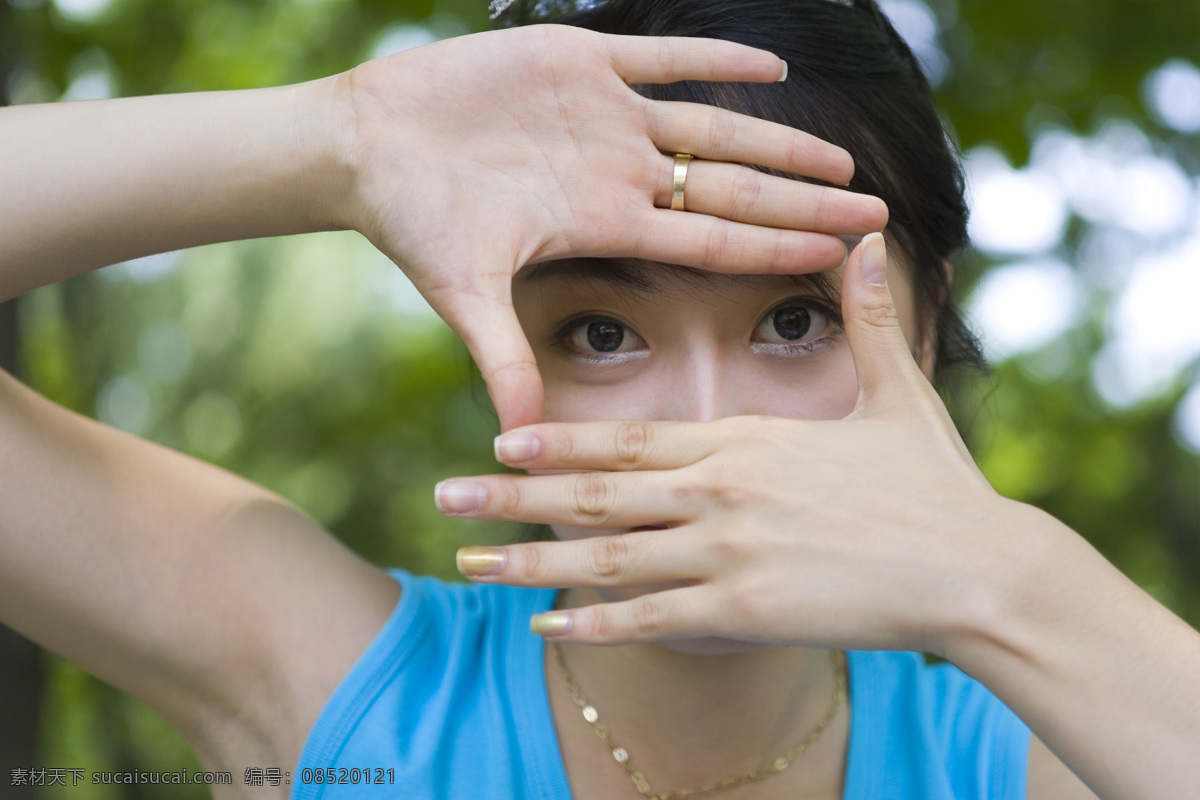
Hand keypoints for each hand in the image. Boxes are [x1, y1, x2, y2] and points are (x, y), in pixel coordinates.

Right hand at [340, 24, 887, 429]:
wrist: (369, 147)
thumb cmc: (413, 222)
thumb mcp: (464, 294)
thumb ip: (503, 357)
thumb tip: (519, 440)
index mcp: (605, 223)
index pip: (710, 239)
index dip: (776, 246)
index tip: (839, 259)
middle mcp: (620, 171)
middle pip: (733, 186)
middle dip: (803, 199)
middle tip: (874, 207)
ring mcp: (606, 116)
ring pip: (714, 124)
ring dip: (777, 137)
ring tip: (840, 155)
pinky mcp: (579, 60)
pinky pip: (661, 54)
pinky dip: (712, 57)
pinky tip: (771, 68)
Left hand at [436, 234, 1021, 654]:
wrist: (983, 568)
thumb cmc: (937, 484)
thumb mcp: (900, 391)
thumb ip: (870, 318)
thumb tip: (874, 241)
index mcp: (746, 441)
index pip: (631, 438)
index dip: (558, 441)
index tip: (498, 443)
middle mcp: (723, 492)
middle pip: (596, 496)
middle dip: (512, 501)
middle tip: (443, 500)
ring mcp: (731, 554)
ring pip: (606, 559)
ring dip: (530, 565)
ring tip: (466, 567)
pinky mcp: (750, 611)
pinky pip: (653, 620)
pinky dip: (595, 623)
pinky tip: (545, 626)